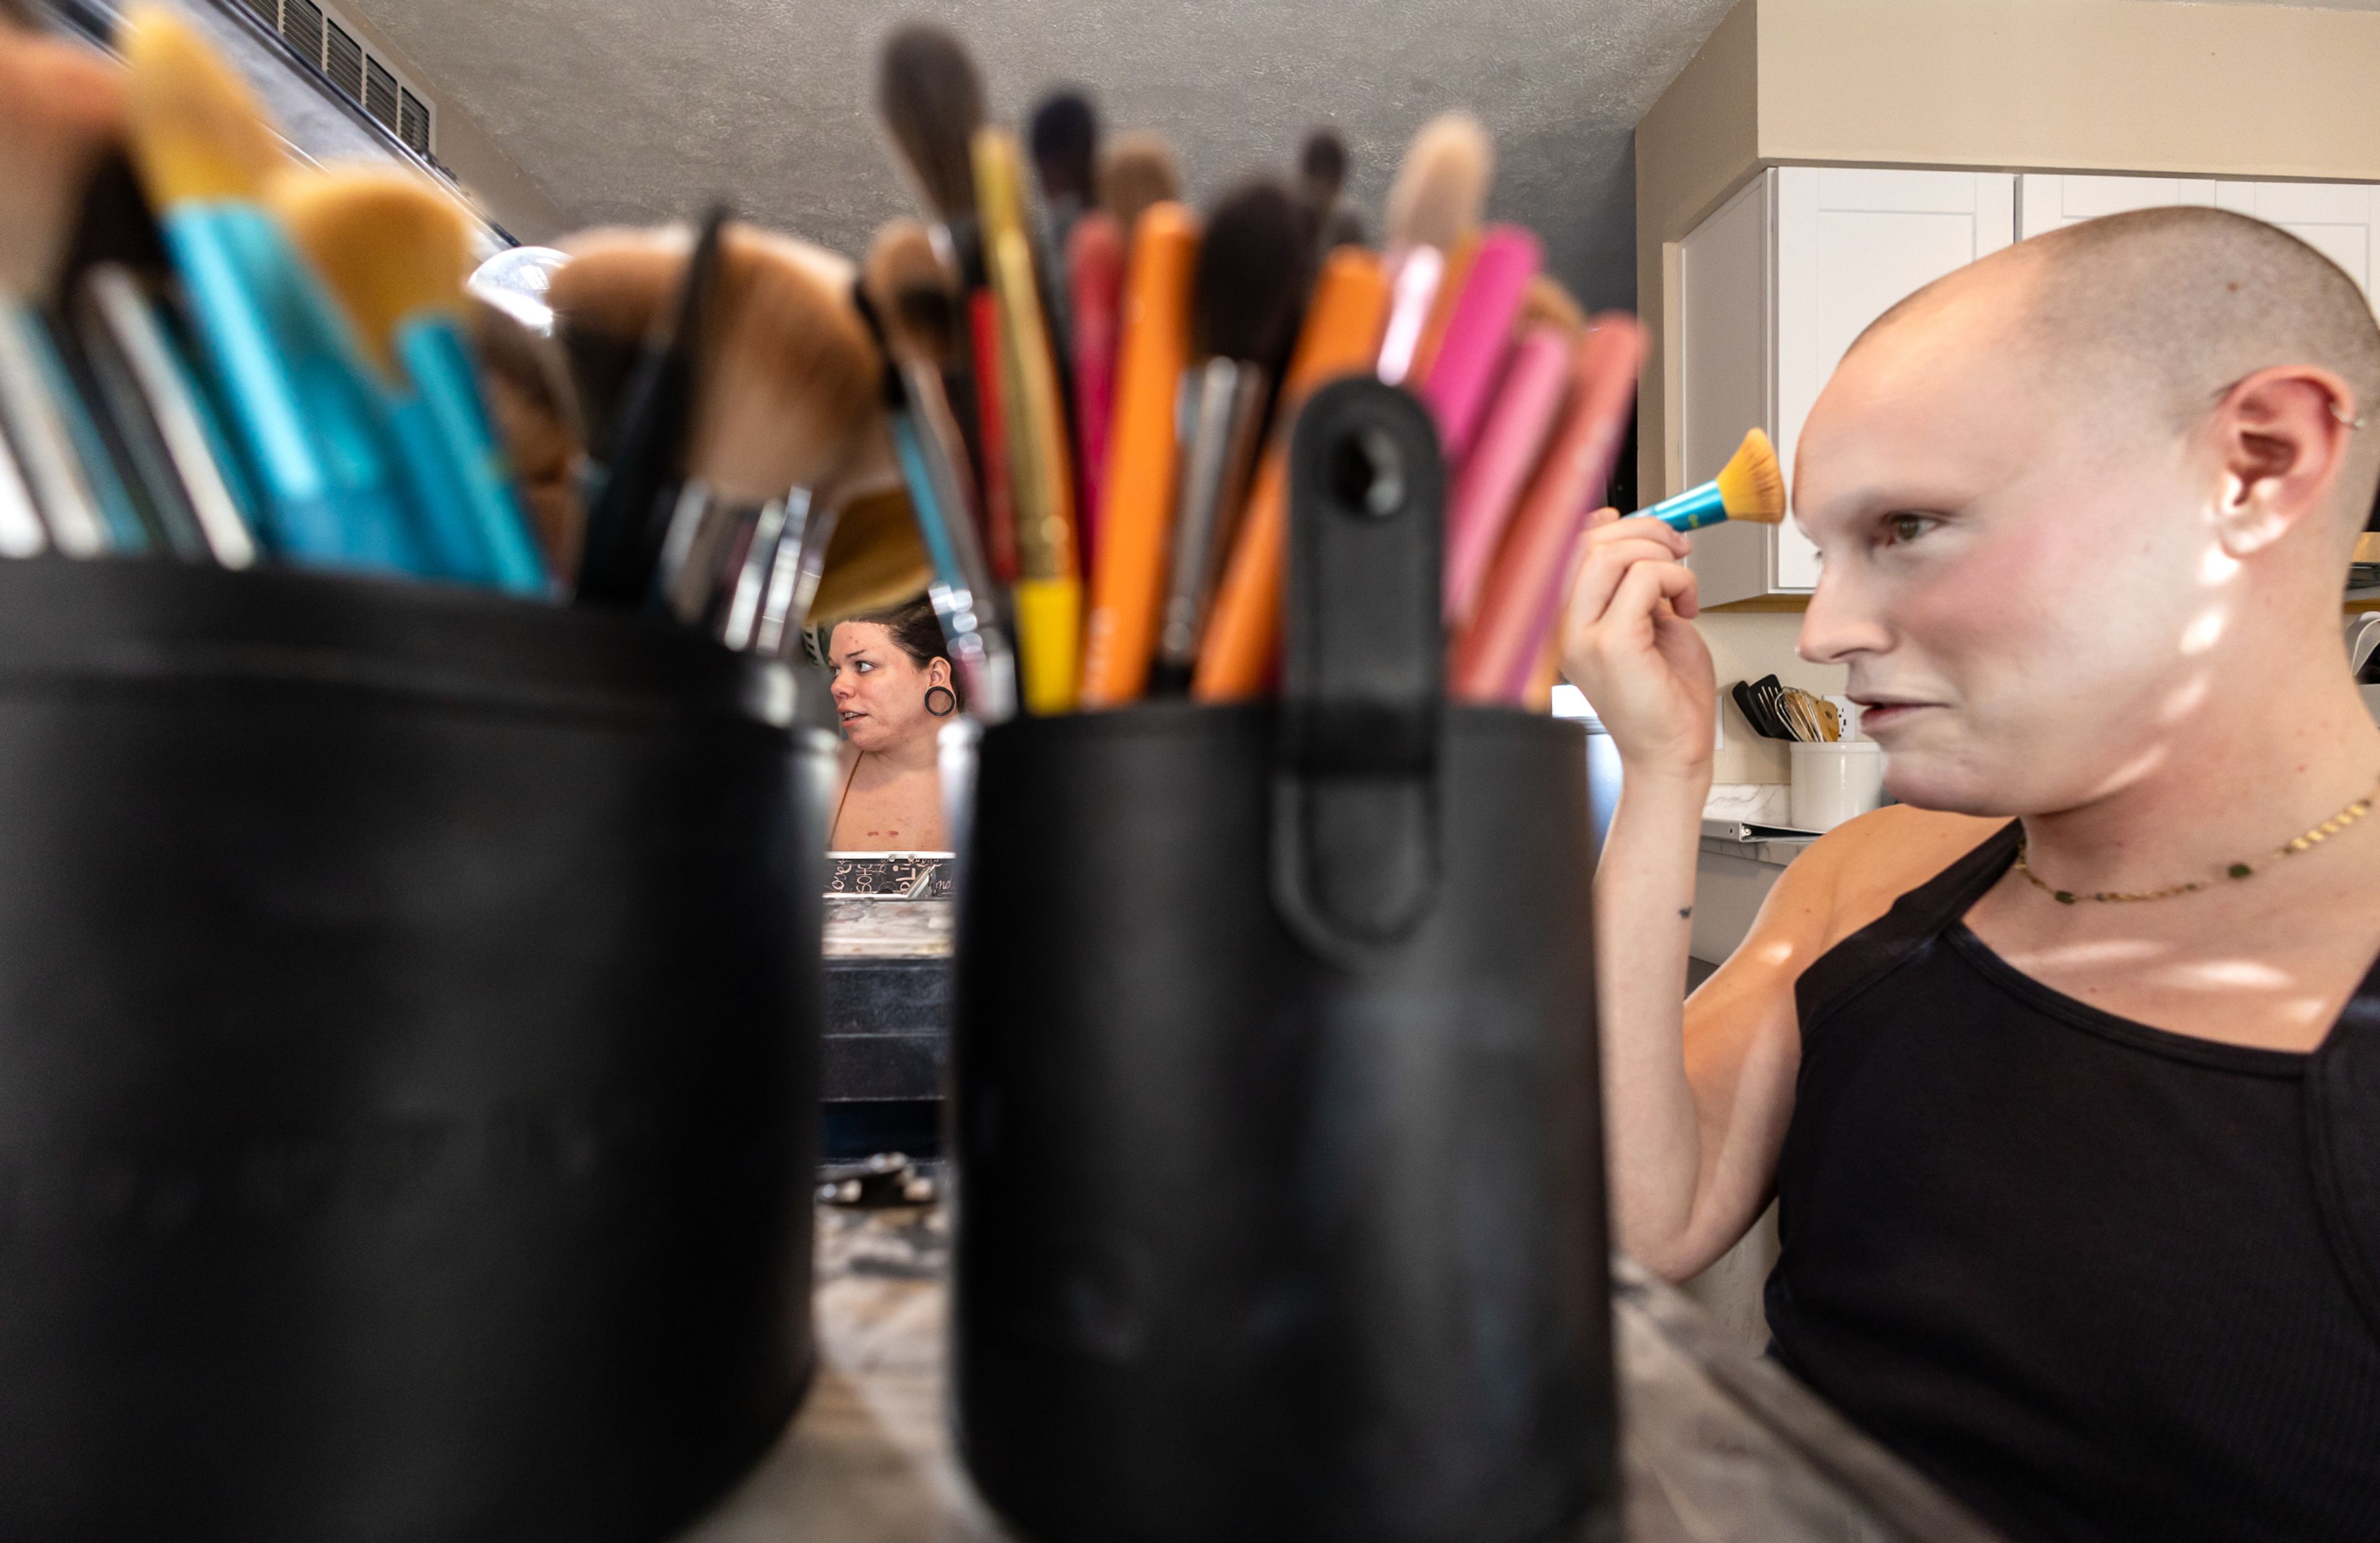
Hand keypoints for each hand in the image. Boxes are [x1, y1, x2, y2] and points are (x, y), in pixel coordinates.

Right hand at [1559, 509, 1716, 781]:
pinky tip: (1686, 608)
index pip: (1568, 549)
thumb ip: (1638, 585)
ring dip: (1661, 555)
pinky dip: (1678, 581)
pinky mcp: (1612, 646)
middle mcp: (1566, 628)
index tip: (1646, 528)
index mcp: (1568, 621)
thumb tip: (1646, 541)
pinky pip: (1644, 579)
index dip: (1608, 524)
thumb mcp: (1648, 624)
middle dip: (1645, 531)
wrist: (1673, 752)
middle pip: (1588, 543)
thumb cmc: (1666, 698)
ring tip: (1682, 584)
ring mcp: (1583, 637)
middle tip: (1679, 550)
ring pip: (1610, 554)